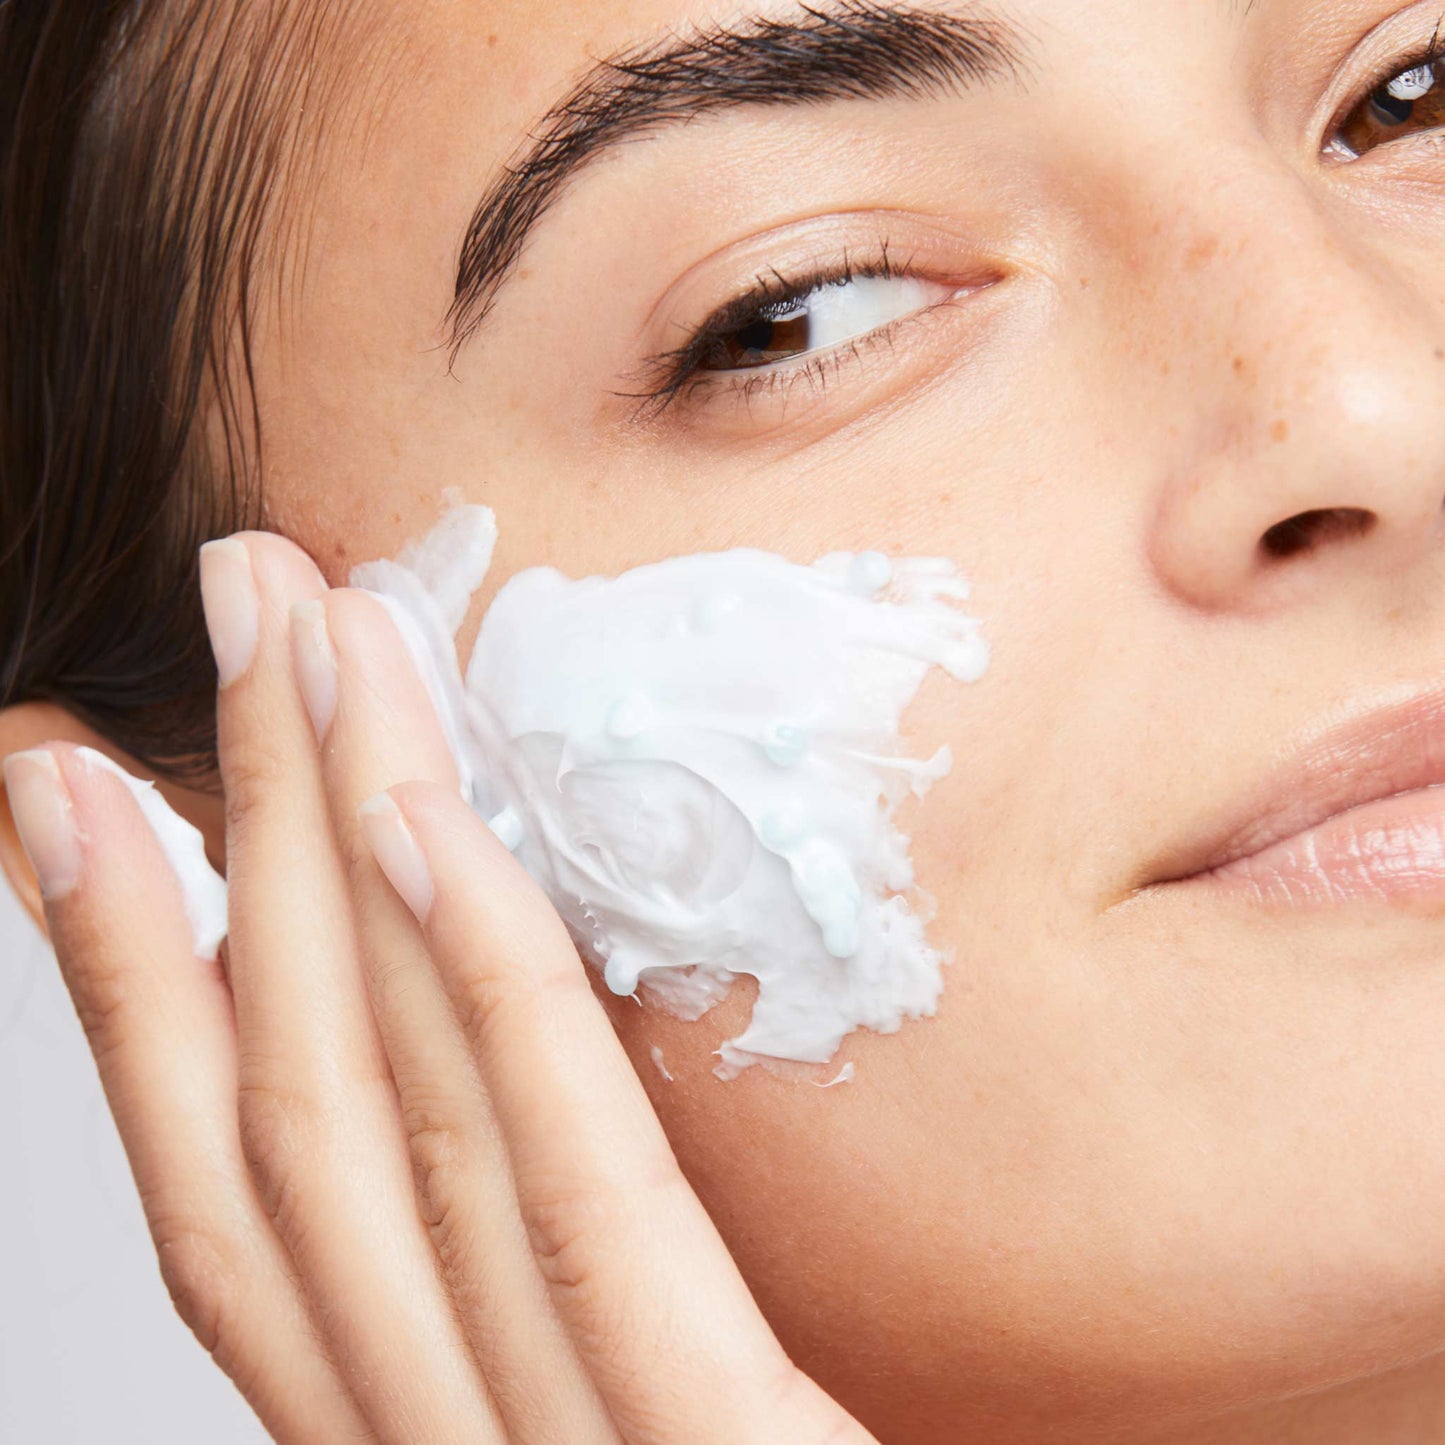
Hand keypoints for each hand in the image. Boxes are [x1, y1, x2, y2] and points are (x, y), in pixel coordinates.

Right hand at [8, 531, 873, 1442]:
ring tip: (300, 649)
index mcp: (419, 1428)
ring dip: (337, 857)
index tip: (91, 789)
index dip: (130, 977)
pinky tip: (435, 835)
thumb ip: (548, 1281)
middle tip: (223, 613)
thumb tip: (489, 1062)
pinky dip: (489, 1011)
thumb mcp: (630, 1407)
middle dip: (237, 835)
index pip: (239, 1182)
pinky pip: (572, 1208)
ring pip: (391, 1124)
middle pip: (290, 1104)